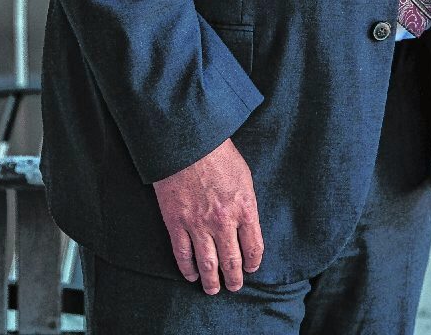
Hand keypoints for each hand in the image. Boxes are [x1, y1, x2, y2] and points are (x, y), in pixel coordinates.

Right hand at [153, 138, 263, 293]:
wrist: (186, 141)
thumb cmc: (218, 153)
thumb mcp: (243, 175)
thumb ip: (245, 203)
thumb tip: (247, 224)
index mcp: (244, 208)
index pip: (254, 248)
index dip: (253, 263)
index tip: (251, 268)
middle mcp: (223, 222)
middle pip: (232, 262)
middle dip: (234, 278)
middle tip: (234, 286)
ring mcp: (198, 225)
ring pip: (208, 265)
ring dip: (212, 281)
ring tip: (213, 289)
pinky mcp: (176, 223)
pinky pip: (183, 255)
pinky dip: (188, 269)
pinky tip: (192, 275)